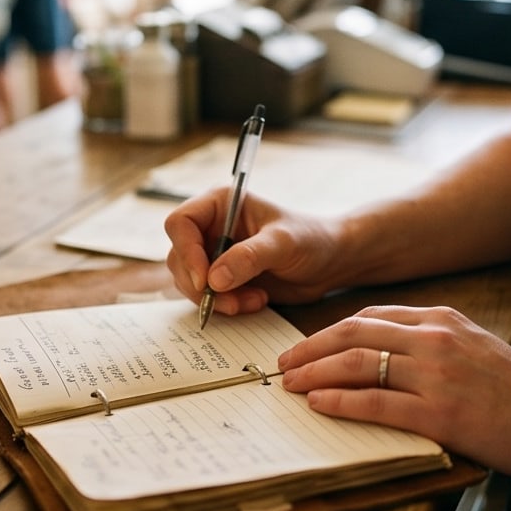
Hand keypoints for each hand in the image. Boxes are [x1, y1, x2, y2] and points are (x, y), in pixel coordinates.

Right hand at [164, 187, 338, 314]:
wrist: (330, 263)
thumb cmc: (312, 239)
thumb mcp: (283, 243)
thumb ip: (249, 257)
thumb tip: (213, 279)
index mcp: (219, 204)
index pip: (180, 224)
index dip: (186, 252)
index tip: (205, 280)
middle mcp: (210, 227)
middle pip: (179, 257)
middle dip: (201, 285)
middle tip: (230, 301)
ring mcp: (214, 254)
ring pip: (189, 281)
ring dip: (216, 299)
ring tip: (252, 300)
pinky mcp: (222, 278)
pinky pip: (206, 296)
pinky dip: (226, 305)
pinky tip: (255, 301)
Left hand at [279, 304, 510, 483]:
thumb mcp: (471, 346)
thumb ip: (426, 340)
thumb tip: (374, 350)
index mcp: (439, 318)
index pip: (368, 316)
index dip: (328, 330)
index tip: (306, 345)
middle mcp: (434, 338)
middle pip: (353, 332)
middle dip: (310, 347)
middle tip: (284, 362)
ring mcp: (437, 374)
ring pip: (357, 363)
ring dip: (315, 372)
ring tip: (290, 383)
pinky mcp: (441, 412)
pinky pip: (376, 402)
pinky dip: (340, 402)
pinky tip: (318, 404)